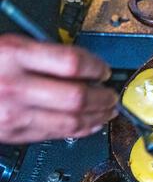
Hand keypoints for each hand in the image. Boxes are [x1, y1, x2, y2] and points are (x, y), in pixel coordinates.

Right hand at [0, 34, 117, 143]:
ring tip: (109, 110)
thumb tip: (83, 65)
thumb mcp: (8, 47)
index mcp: (13, 55)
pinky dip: (82, 130)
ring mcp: (15, 114)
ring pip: (72, 121)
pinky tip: (92, 124)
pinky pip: (58, 134)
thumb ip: (42, 55)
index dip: (96, 67)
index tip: (104, 70)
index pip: (71, 63)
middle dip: (104, 97)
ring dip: (99, 116)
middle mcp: (15, 86)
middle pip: (77, 97)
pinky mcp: (15, 133)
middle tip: (113, 94)